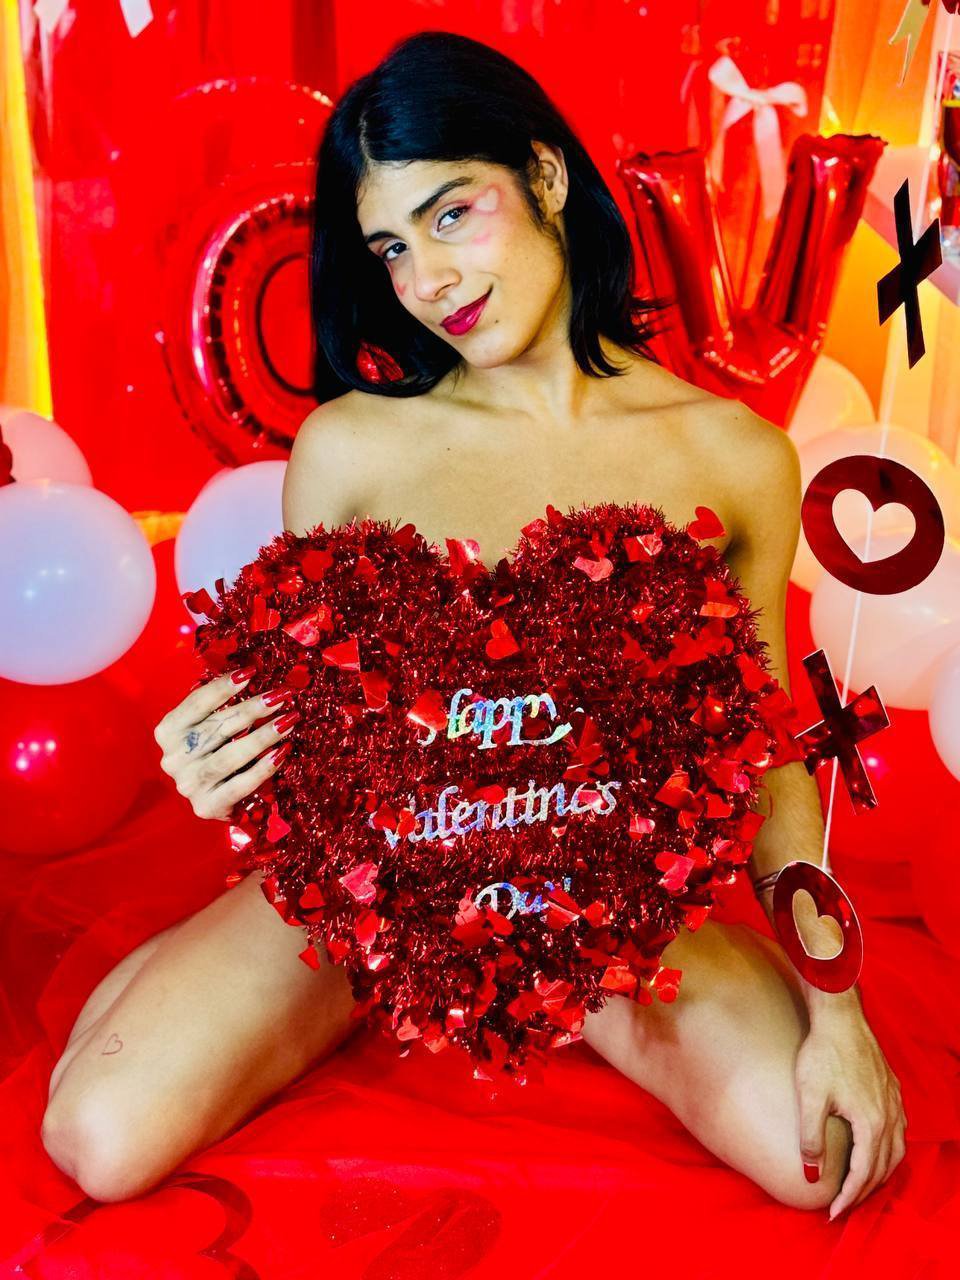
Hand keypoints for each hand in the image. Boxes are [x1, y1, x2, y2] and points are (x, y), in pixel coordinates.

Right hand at [154, 669, 299, 820]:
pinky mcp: (207, 806)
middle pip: (217, 728)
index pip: (197, 704)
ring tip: (288, 721)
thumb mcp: (207, 726)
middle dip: (252, 709)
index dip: (223, 687)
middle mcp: (173, 758)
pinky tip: (283, 752)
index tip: (250, 672)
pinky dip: (263, 768)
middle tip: (281, 696)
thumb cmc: (210, 752)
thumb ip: (220, 707)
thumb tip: (251, 676)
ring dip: (262, 736)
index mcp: (168, 732)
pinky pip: (240, 785)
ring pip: (229, 756)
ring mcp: (189, 785)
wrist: (208, 797)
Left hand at [795, 1006, 906, 1219]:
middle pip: (883, 1167)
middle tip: (843, 1205)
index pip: (863, 1174)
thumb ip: (810, 1139)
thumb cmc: (822, 1054)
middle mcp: (890, 1117)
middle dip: (864, 1191)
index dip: (848, 1198)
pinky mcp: (892, 1089)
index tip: (832, 1213)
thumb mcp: (810, 1097)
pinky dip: (888, 1150)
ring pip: (896, 1151)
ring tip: (859, 1185)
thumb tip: (812, 1175)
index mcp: (871, 1123)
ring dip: (879, 1173)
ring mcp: (894, 1102)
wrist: (840, 1016)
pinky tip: (874, 1148)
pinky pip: (898, 1131)